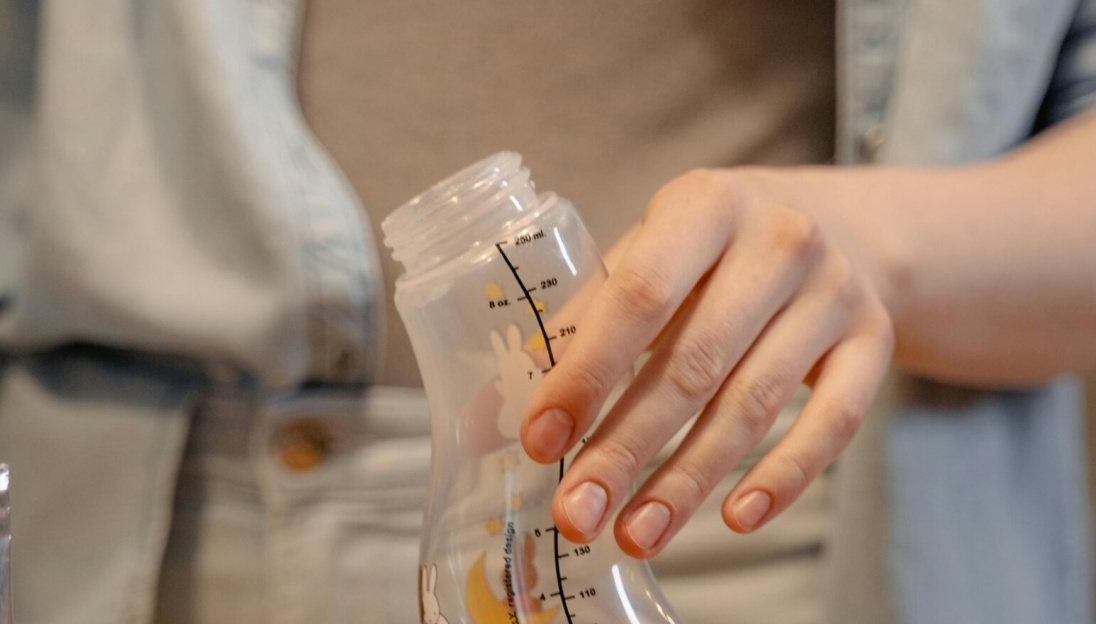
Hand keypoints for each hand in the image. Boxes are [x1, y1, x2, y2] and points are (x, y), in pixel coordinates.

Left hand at [519, 169, 894, 556]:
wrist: (838, 226)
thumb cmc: (713, 251)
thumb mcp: (648, 258)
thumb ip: (575, 329)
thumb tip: (485, 421)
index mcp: (703, 204)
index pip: (639, 296)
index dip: (587, 373)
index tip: (541, 441)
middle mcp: (777, 240)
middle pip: (692, 364)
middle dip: (626, 448)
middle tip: (578, 514)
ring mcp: (834, 291)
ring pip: (753, 403)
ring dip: (687, 480)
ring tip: (634, 534)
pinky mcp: (873, 341)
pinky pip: (833, 422)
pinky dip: (783, 477)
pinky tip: (735, 519)